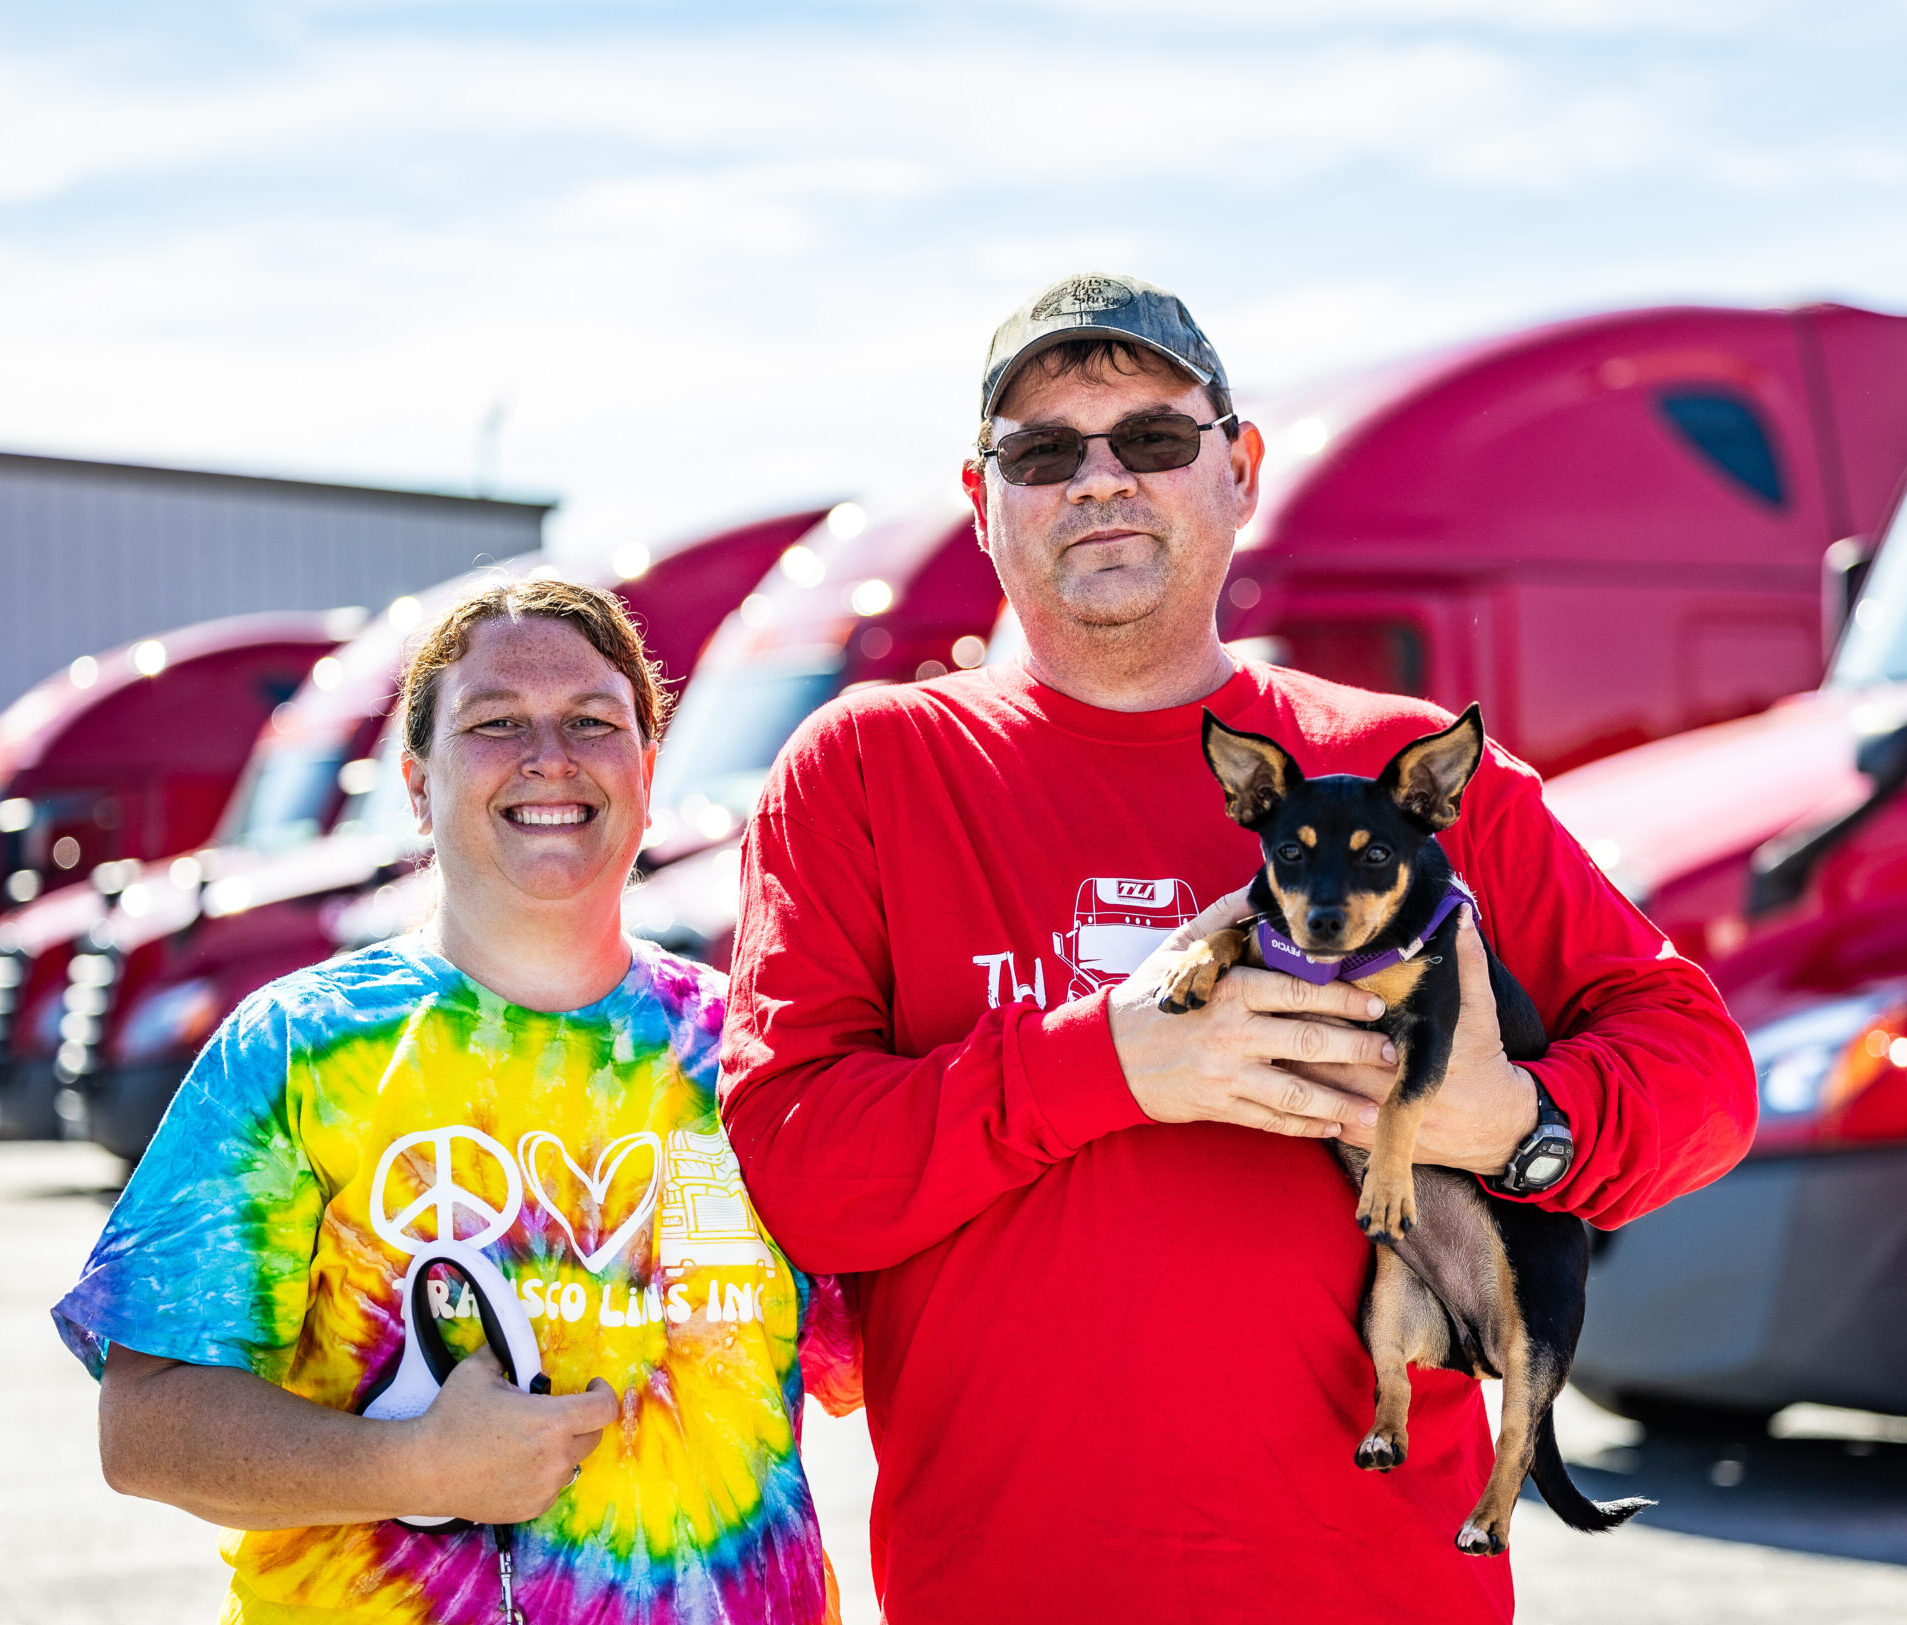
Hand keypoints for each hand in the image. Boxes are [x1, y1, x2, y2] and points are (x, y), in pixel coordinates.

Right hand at [401, 1347, 619, 1524]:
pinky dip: (544, 1473)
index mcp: (552, 1422)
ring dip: (561, 1447)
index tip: (592, 1387)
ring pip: (571, 1462)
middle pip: (592, 1436)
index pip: (604, 1409)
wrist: (424, 1470)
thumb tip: (513, 1342)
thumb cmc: (450, 1419)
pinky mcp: (532, 1508)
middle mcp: (556, 1458)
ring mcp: (545, 1487)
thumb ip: (506, 1353)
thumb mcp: (478, 1371)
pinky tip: (517, 1463)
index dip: (604, 1393)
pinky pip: (552, 1486)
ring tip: (530, 1439)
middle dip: (581, 1419)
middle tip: (557, 1412)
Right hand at [1110, 885, 1397, 1137]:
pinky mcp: (1219, 1106)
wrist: (1104, 1055)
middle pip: (1308, 1043)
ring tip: (1377, 1106)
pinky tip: (1335, 1125)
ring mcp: (1226, 1075)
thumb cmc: (1148, 997)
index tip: (1376, 1003)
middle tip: (1392, 1052)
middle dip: (1357, 1049)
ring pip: (1296, 1092)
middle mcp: (1231, 1033)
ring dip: (1342, 1100)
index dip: (1342, 998)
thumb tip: (1258, 889)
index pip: (1297, 992)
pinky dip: (1306, 1126)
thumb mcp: (1179, 949)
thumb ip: (1222, 919)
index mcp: (1228, 990)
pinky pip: (1272, 1120)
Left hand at [1289, 906, 1539, 1176]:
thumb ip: (1467, 962)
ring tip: (1258, 1035)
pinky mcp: (1364, 1137)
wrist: (1495, 1130)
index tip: (1292, 982)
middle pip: (1320, 1058)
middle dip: (1291, 1032)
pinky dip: (1297, 1097)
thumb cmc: (1483, 1063)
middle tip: (1262, 1005)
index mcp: (1407, 1054)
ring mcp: (1371, 1118)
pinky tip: (1275, 1075)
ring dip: (1286, 1064)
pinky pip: (1319, 1118)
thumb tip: (1456, 913)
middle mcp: (1384, 1090)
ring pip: (1312, 1091)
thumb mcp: (1479, 1010)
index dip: (1318, 1004)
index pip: (1348, 1027)